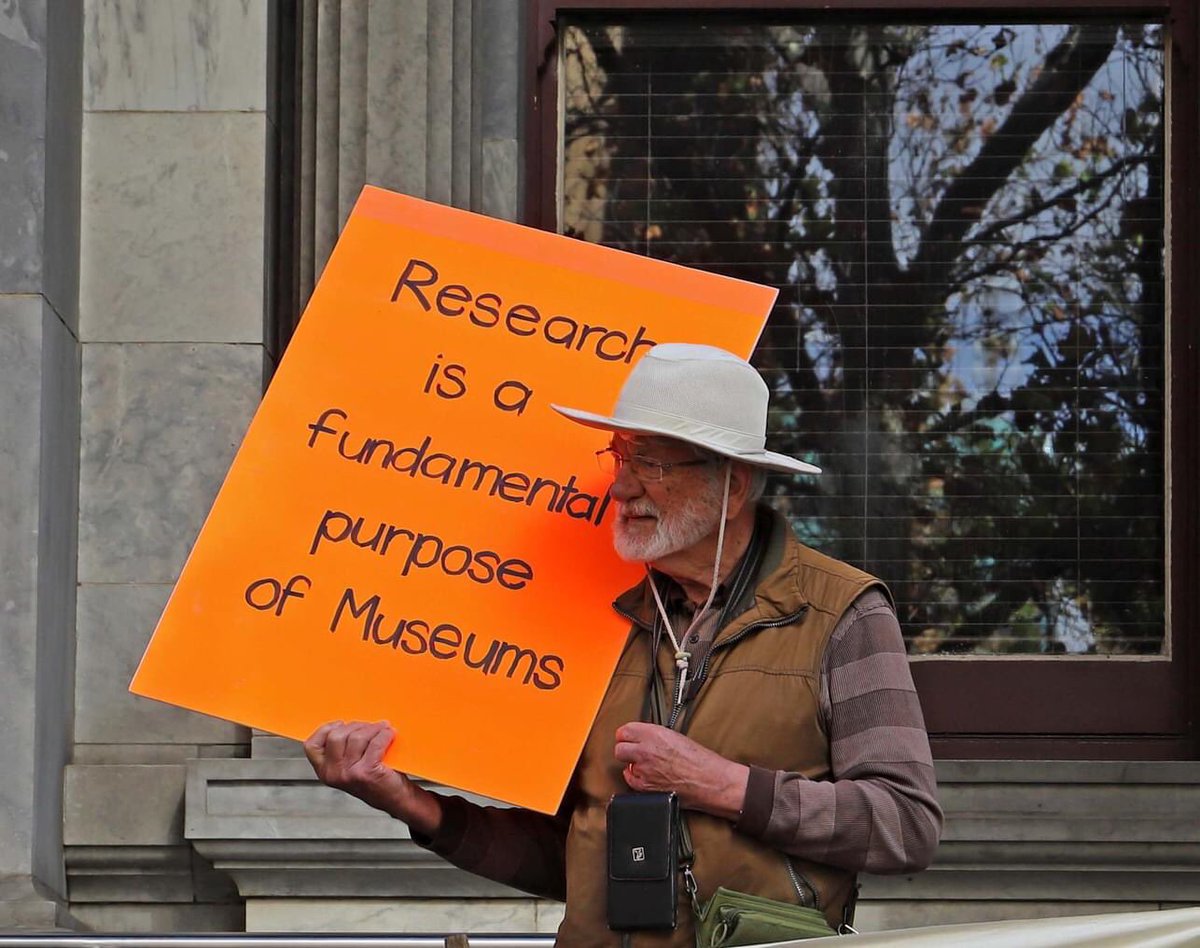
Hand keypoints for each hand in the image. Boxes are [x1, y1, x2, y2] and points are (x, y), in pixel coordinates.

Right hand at [303, 720, 441, 834]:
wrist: (395, 800)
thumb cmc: (375, 780)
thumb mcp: (348, 768)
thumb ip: (340, 751)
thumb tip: (345, 723)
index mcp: (325, 771)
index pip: (312, 745)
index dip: (325, 730)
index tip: (342, 724)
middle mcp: (333, 774)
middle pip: (336, 735)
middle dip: (356, 726)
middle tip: (370, 727)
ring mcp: (349, 774)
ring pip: (357, 737)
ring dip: (374, 729)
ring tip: (383, 730)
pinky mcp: (367, 772)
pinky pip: (375, 743)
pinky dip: (385, 735)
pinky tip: (390, 735)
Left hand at [614, 721, 748, 820]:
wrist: (710, 781)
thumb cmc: (700, 761)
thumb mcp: (676, 736)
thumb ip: (655, 735)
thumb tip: (642, 736)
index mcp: (655, 734)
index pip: (624, 731)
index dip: (626, 735)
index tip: (628, 737)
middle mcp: (646, 750)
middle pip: (619, 748)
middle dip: (625, 749)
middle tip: (633, 750)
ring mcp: (644, 770)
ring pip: (624, 764)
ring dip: (632, 764)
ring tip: (645, 764)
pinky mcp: (646, 787)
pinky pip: (630, 780)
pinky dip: (635, 778)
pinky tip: (646, 775)